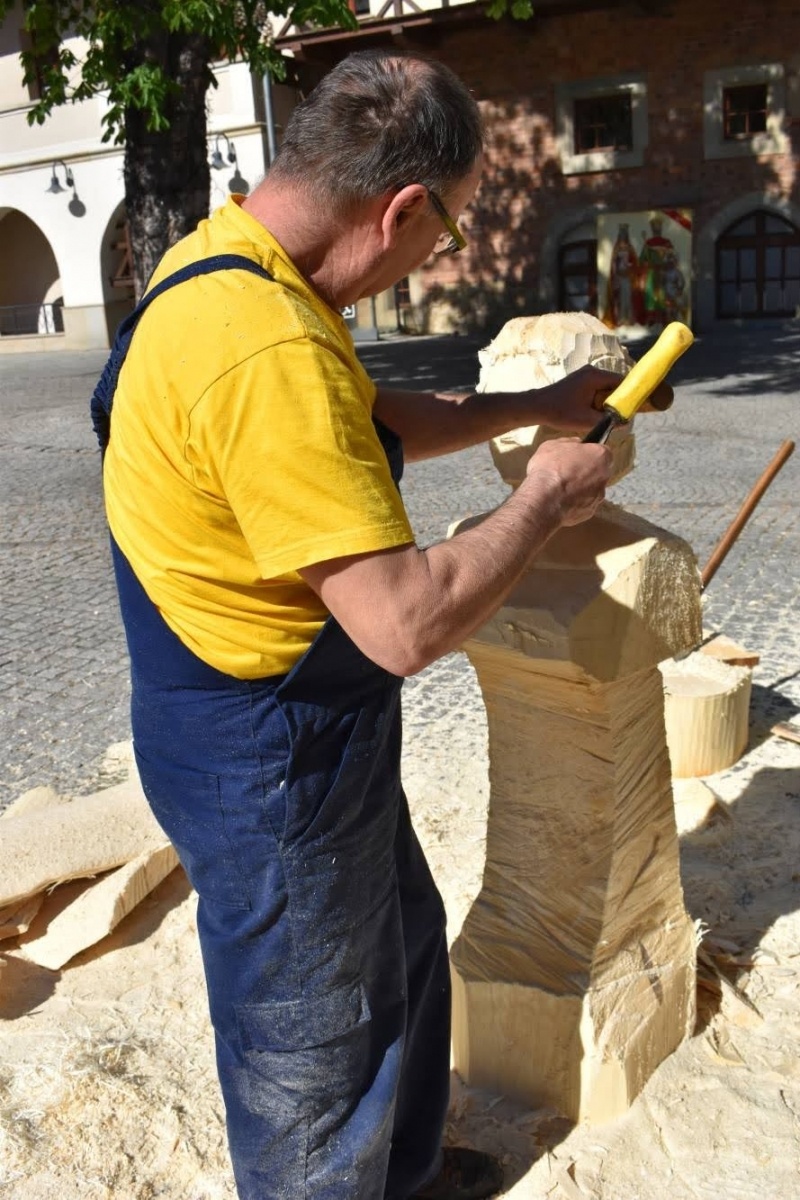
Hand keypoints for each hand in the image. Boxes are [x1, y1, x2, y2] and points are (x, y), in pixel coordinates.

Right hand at [525, 437, 613, 525]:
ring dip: (580, 489)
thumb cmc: (550, 468)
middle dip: (586, 472)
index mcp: (600, 456)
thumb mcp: (553, 445)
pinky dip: (574, 504)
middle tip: (567, 472)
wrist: (544, 499)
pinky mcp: (589, 512)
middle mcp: (604, 476)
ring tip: (560, 490)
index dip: (589, 453)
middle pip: (598, 472)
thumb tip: (575, 443)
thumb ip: (569, 442)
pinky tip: (560, 501)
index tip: (578, 456)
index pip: (603, 451)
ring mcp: (598, 496)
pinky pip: (583, 505)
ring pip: (592, 490)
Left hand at [527, 365, 673, 432]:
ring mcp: (586, 376)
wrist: (535, 407)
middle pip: (616, 383)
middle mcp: (592, 372)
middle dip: (623, 398)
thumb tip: (625, 423)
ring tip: (616, 415)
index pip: (623, 381)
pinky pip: (599, 389)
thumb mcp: (585, 420)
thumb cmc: (558, 412)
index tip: (644, 401)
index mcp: (595, 376)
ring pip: (607, 388)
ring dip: (611, 400)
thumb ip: (607, 421)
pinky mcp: (581, 382)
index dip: (634, 392)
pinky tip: (602, 412)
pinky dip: (603, 399)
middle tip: (630, 412)